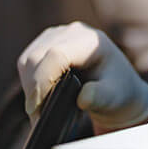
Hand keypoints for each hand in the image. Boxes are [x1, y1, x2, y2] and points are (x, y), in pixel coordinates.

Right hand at [17, 22, 147, 130]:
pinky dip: (29, 83)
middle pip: (37, 56)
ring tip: (39, 111)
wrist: (120, 90)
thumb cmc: (119, 93)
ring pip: (28, 60)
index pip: (56, 54)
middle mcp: (73, 32)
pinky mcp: (45, 45)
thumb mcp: (115, 98)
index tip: (38, 107)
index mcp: (92, 41)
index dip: (43, 80)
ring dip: (29, 87)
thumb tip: (83, 98)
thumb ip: (100, 96)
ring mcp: (57, 36)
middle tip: (37, 116)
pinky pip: (27, 63)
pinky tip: (39, 100)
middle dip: (33, 88)